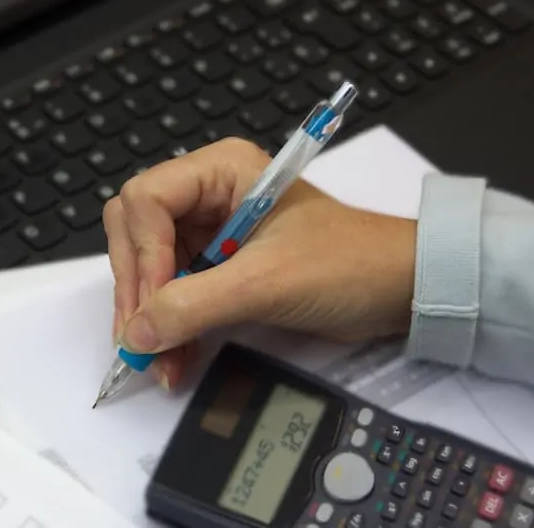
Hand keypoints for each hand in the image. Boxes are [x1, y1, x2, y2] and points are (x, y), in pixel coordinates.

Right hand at [103, 138, 417, 388]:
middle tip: (142, 343)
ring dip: (147, 315)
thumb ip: (195, 305)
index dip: (142, 255)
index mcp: (221, 171)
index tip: (153, 308)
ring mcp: (209, 230)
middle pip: (136, 232)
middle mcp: (207, 193)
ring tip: (159, 362)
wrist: (399, 289)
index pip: (147, 201)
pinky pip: (172, 291)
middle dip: (136, 289)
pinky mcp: (217, 265)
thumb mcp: (267, 283)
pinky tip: (174, 357)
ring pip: (148, 266)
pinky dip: (167, 325)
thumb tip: (135, 333)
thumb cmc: (348, 266)